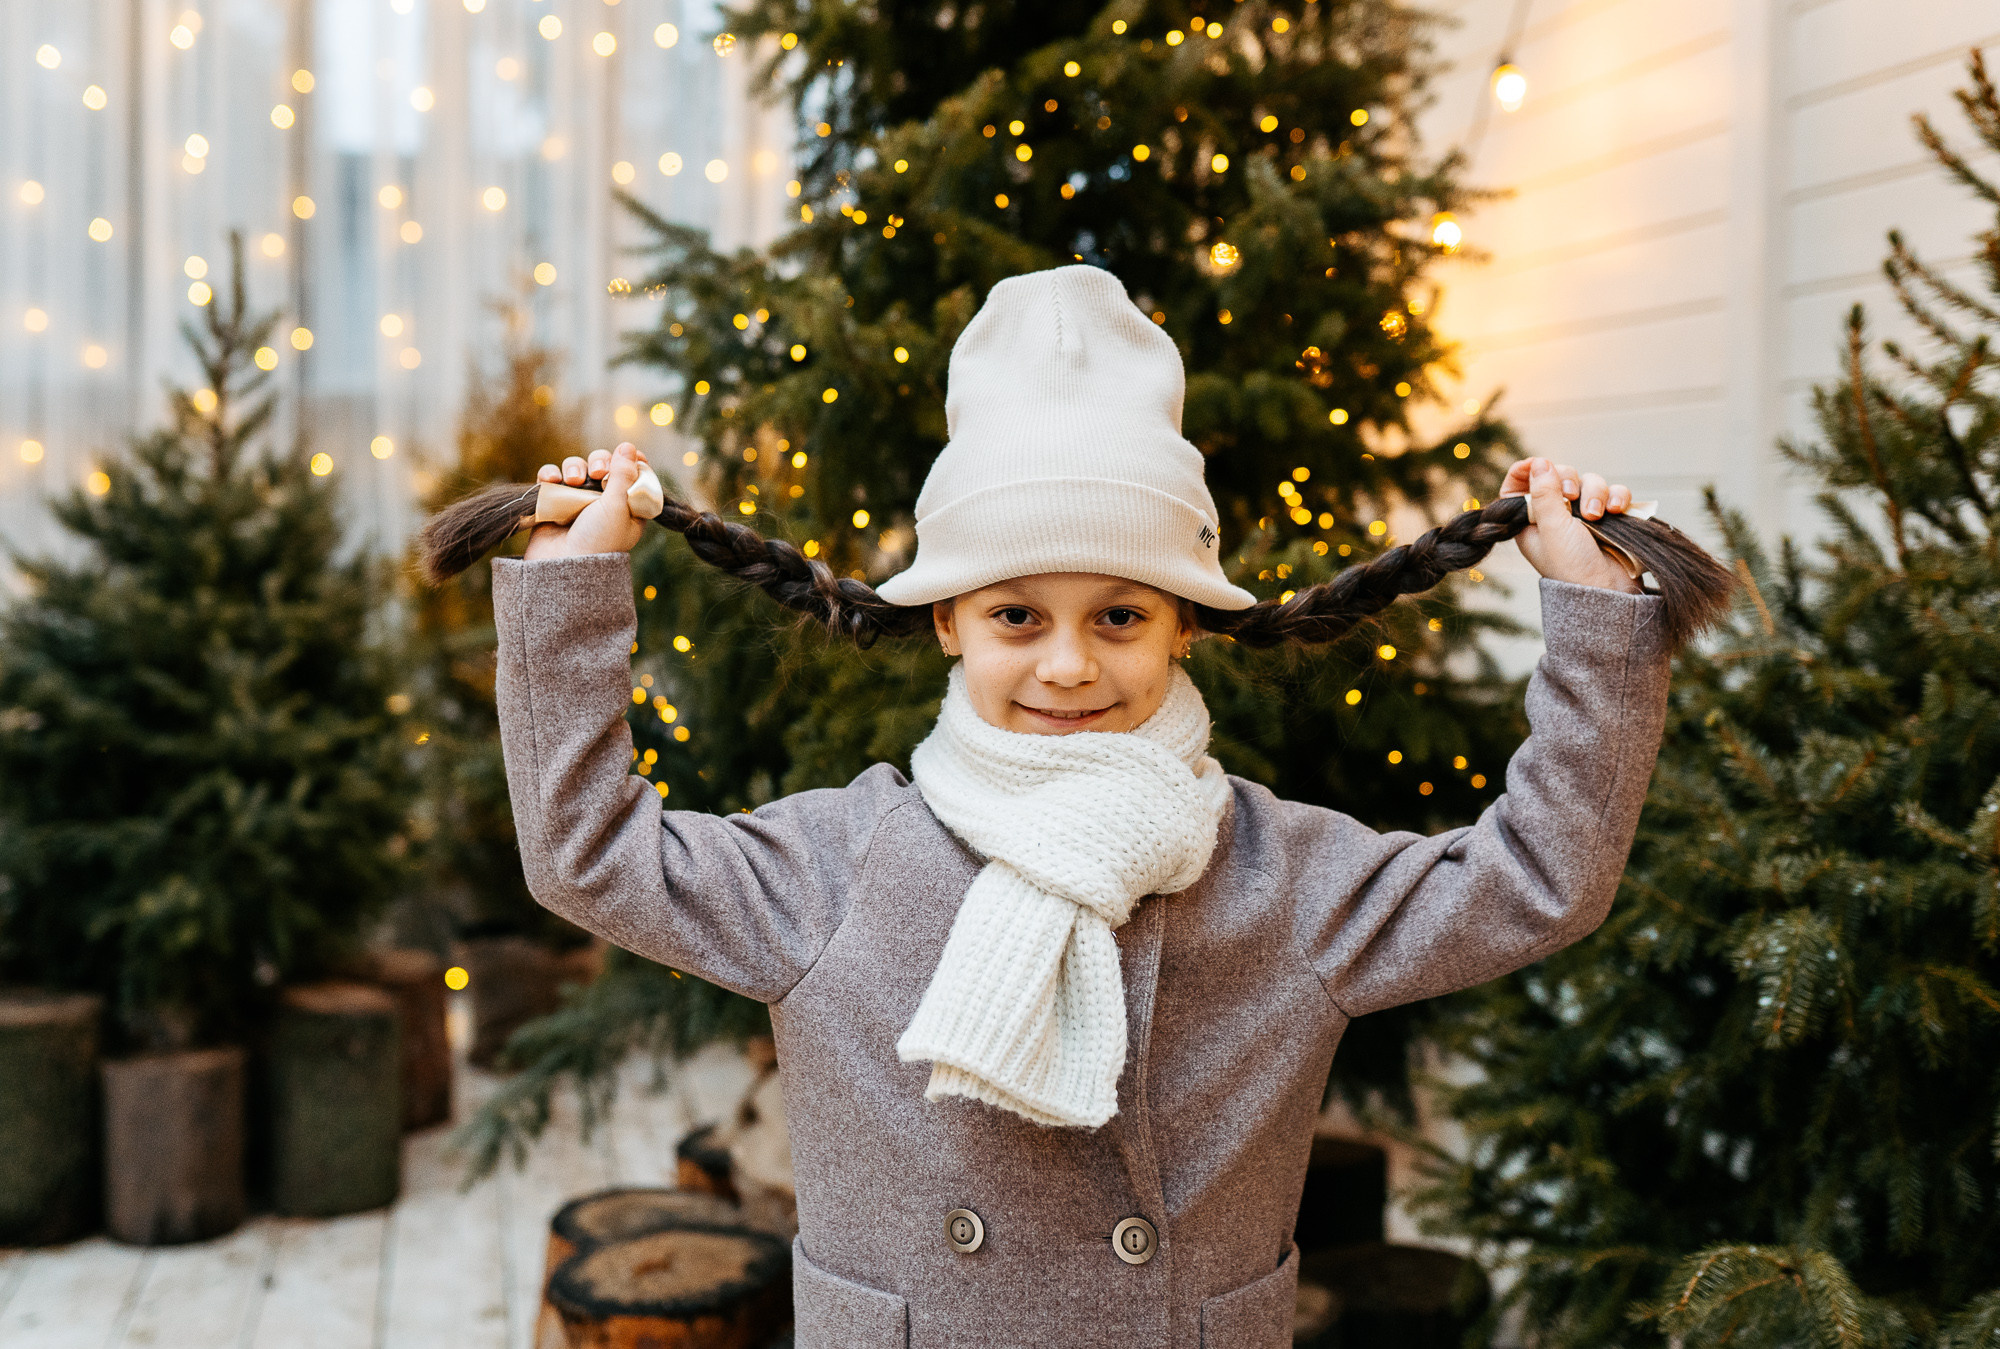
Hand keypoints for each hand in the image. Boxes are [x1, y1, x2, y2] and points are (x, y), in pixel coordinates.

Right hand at [522, 442, 651, 559]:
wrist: (564, 567)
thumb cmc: (598, 541)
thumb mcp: (617, 507)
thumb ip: (623, 474)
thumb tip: (628, 446)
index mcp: (627, 505)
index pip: (633, 472)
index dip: (629, 460)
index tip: (627, 456)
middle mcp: (604, 501)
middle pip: (603, 463)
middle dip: (600, 461)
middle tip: (598, 472)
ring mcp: (577, 501)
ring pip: (576, 467)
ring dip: (574, 467)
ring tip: (572, 481)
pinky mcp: (553, 502)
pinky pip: (551, 477)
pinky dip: (549, 474)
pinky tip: (551, 480)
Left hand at [1499, 457, 1643, 593]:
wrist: (1607, 589)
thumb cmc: (1571, 565)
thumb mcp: (1551, 527)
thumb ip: (1544, 493)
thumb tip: (1538, 462)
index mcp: (1531, 519)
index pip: (1519, 485)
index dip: (1526, 470)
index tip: (1537, 463)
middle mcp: (1555, 514)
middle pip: (1559, 475)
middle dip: (1568, 480)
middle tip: (1570, 498)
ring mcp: (1583, 514)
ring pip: (1589, 481)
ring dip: (1595, 493)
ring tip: (1595, 516)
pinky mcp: (1610, 515)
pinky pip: (1614, 492)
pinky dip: (1616, 496)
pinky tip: (1616, 510)